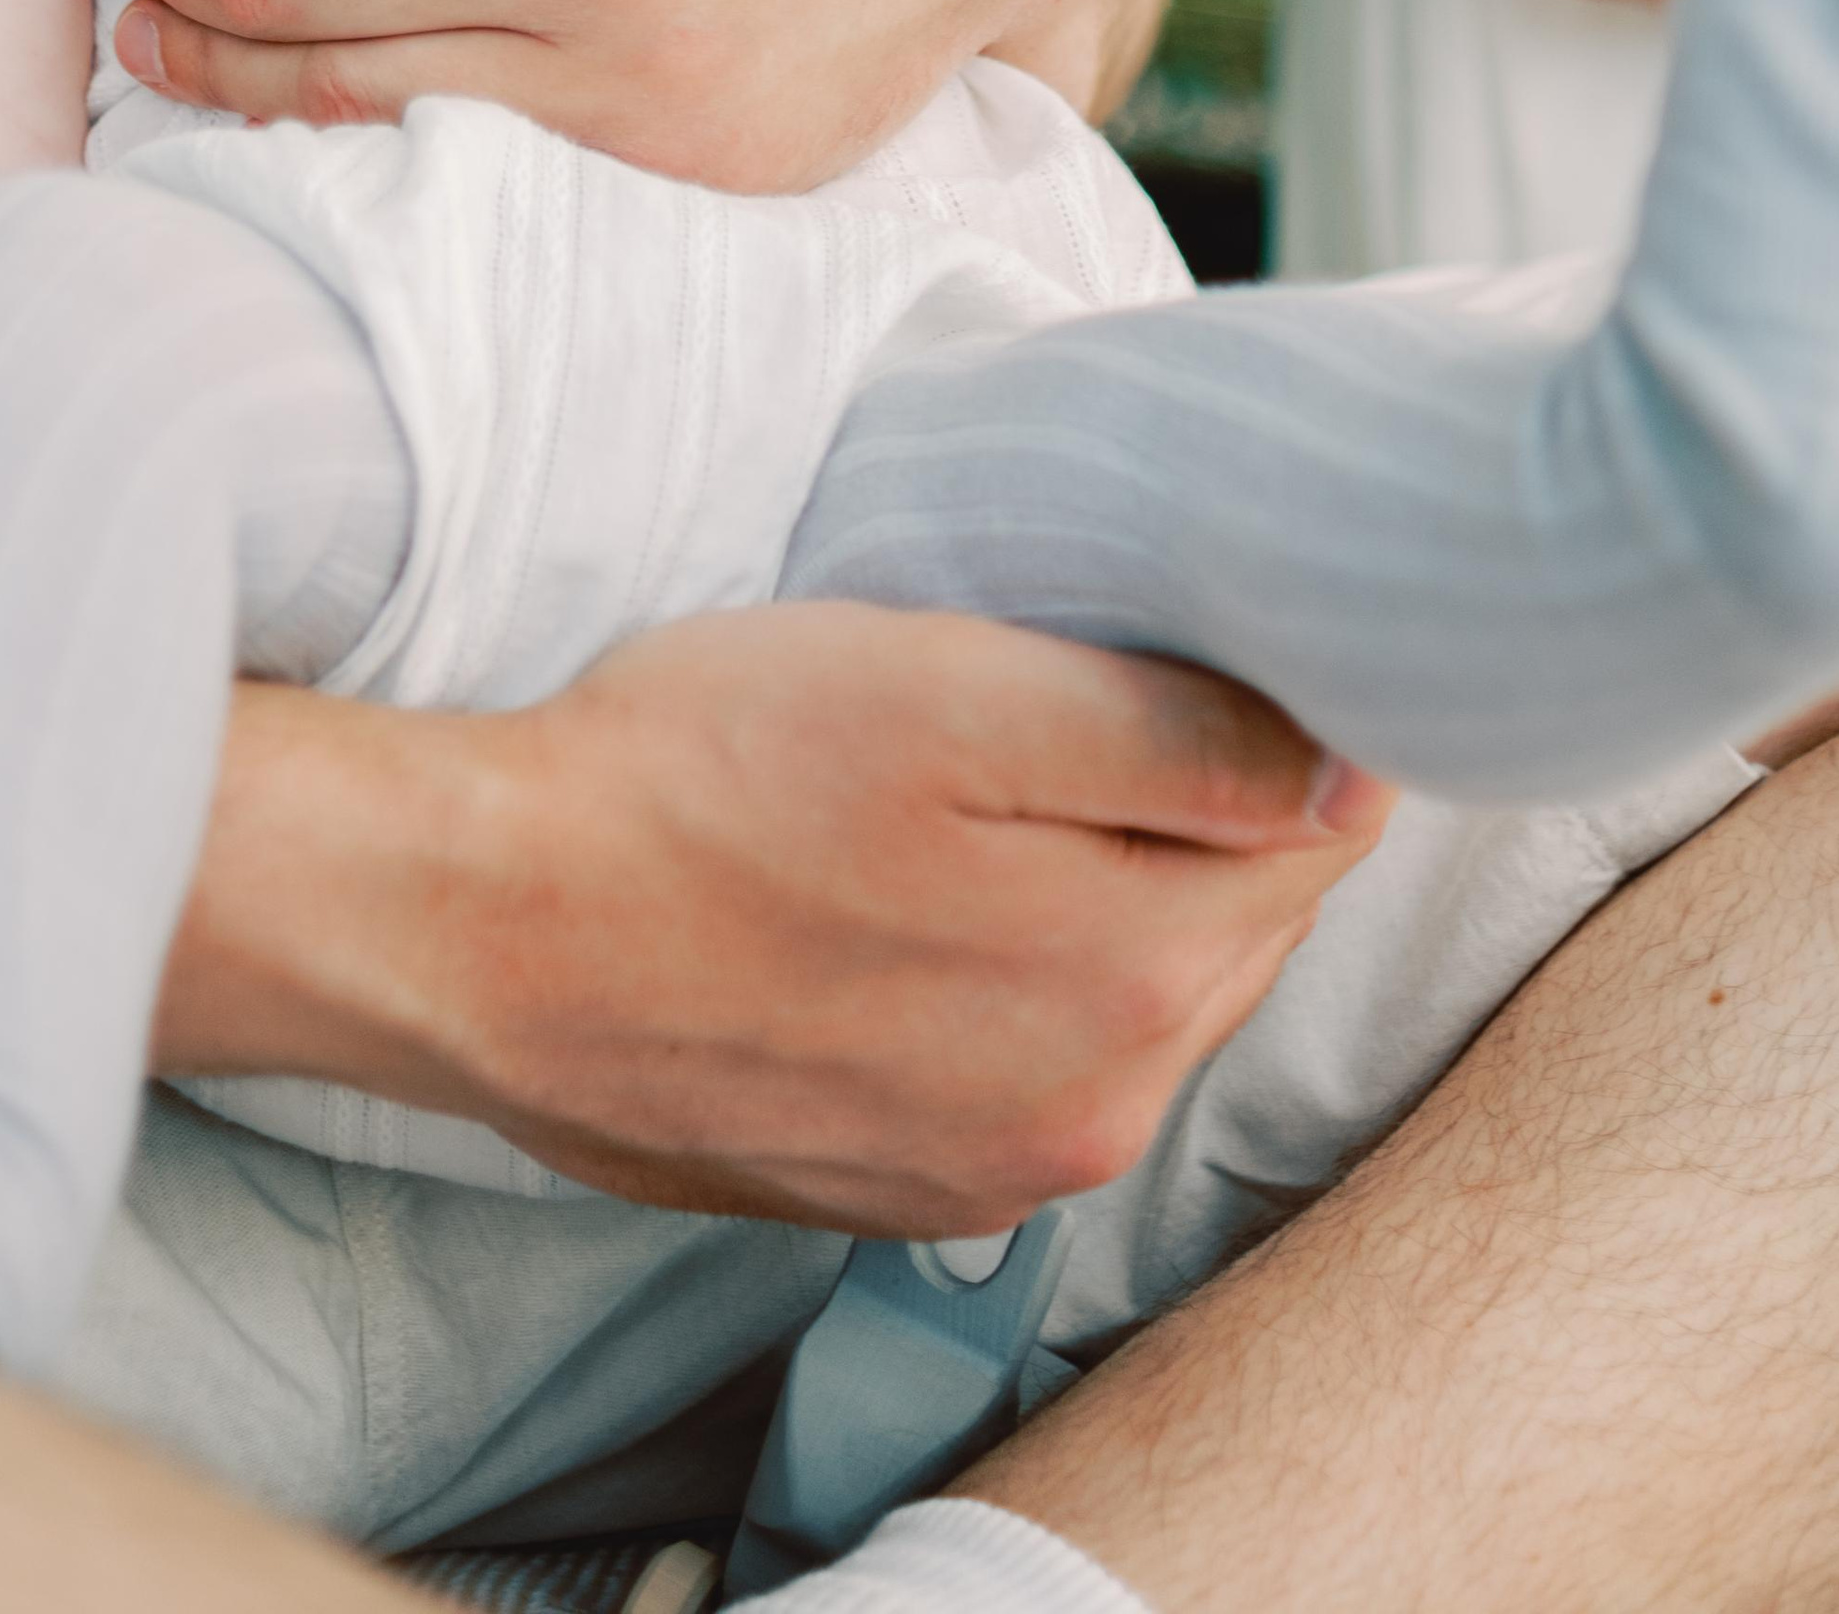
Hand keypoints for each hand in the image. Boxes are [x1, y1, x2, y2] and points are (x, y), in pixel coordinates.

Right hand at [166, 605, 1391, 1230]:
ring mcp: (985, 1170)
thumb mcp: (951, 693)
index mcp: (1136, 981)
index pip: (1311, 831)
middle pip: (1226, 926)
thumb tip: (1354, 772)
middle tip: (1046, 701)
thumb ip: (1177, 739)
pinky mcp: (891, 1186)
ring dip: (1084, 901)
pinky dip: (994, 986)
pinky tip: (898, 906)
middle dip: (1179, 816)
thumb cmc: (699, 776)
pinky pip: (1015, 1071)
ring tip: (957, 798)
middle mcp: (1090, 1113)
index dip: (1260, 720)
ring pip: (1122, 1002)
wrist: (485, 923)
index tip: (1170, 651)